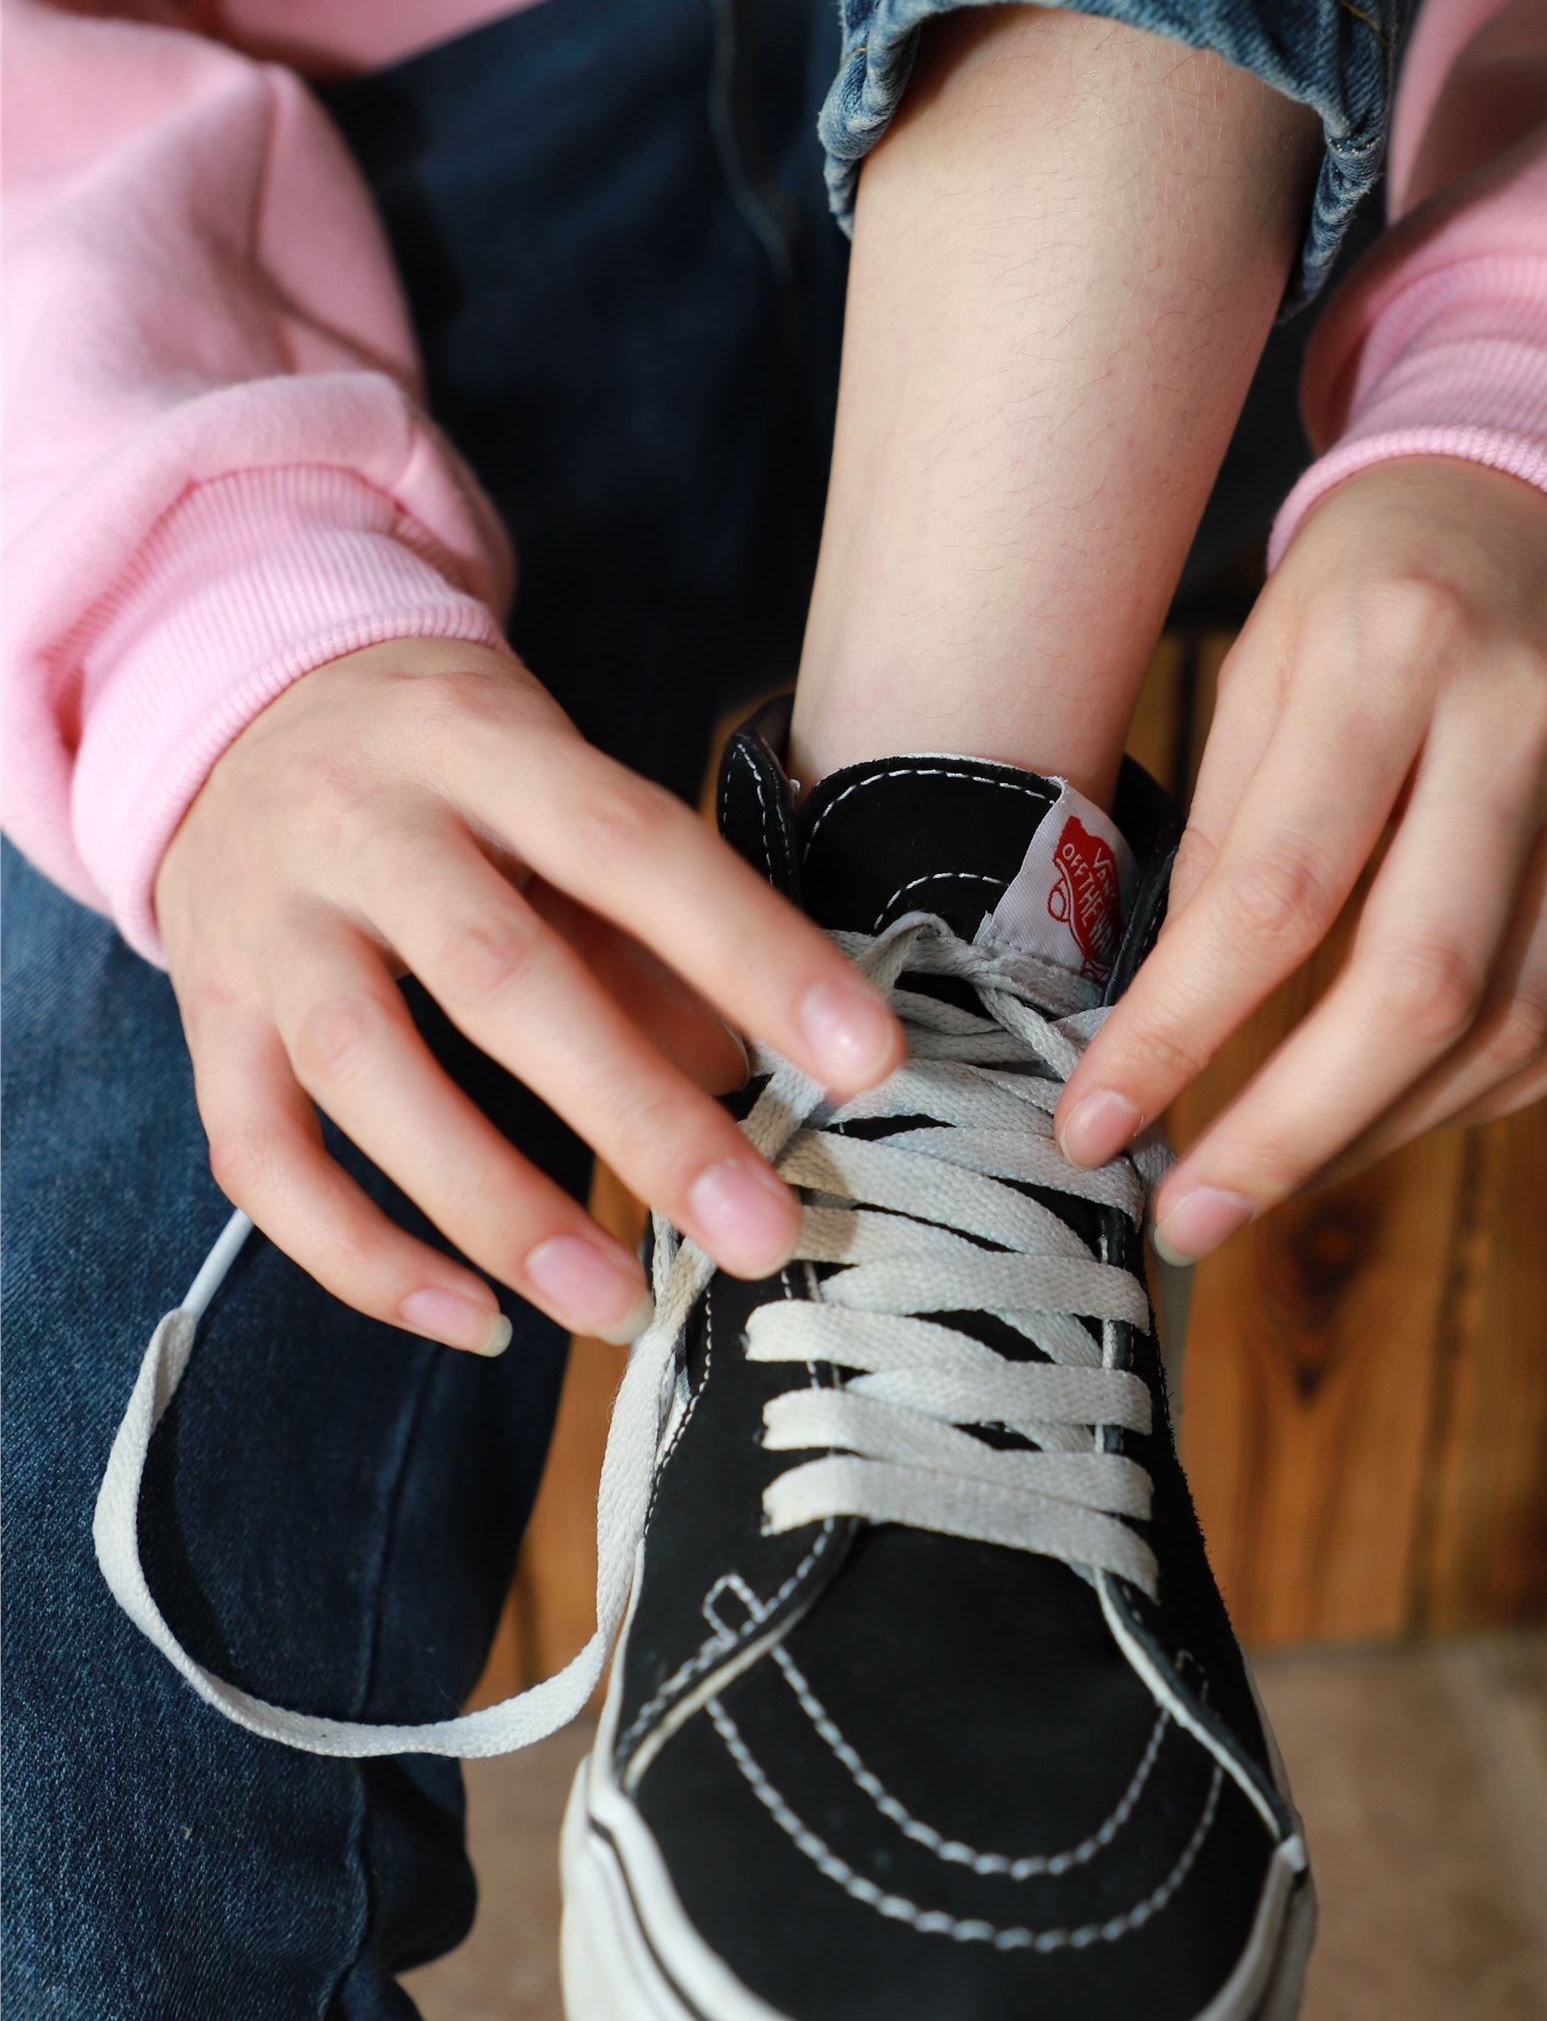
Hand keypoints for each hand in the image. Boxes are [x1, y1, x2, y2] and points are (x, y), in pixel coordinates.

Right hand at [155, 639, 901, 1349]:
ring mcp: (267, 924)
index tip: (869, 1062)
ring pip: (370, 1076)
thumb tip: (751, 1085)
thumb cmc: (452, 769)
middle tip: (761, 1233)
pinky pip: (263, 1162)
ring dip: (503, 1209)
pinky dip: (362, 1259)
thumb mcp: (555, 790)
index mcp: (483, 742)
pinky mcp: (203, 1016)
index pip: (633, 848)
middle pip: (501, 977)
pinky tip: (476, 1323)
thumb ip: (648, 931)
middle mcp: (360, 824)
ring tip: (623, 1308)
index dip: (754, 956)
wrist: (231, 697)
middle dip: (641, 1119)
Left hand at [1057, 459, 1546, 1254]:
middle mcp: (1527, 722)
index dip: (1179, 1029)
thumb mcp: (1260, 664)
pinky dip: (1464, 1099)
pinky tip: (1375, 1120)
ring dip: (1369, 1135)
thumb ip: (1222, 841)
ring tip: (1260, 1181)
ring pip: (1505, 1028)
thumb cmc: (1369, 590)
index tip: (1092, 1123)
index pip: (1279, 890)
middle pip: (1417, 986)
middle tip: (1186, 1217)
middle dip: (1288, 1134)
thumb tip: (1159, 1033)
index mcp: (1394, 649)